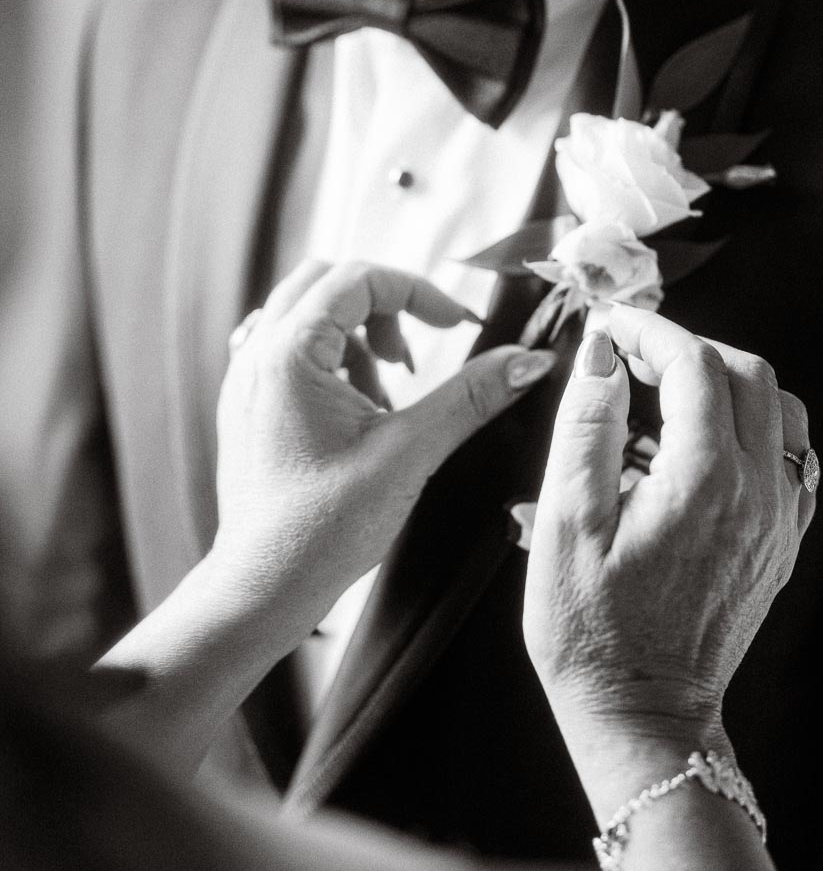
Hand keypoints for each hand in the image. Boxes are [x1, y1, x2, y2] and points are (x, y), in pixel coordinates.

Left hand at [214, 259, 555, 647]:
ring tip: (385, 400)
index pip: (358, 278)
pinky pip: (290, 349)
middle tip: (412, 359)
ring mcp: (245, 379)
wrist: (262, 592)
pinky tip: (357, 411)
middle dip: (382, 307)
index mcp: (287, 355)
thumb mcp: (408, 454)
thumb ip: (469, 398)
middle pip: (326, 282)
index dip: (417, 292)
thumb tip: (529, 361)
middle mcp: (256, 355)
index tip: (458, 326)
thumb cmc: (322, 531)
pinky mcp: (248, 405)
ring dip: (356, 336)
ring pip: (307, 313)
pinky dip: (331, 359)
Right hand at [522, 305, 814, 763]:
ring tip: (663, 394)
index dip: (647, 330)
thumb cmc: (592, 628)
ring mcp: (779, 520)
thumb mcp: (565, 521)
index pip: (694, 363)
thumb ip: (587, 425)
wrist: (641, 714)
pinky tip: (698, 445)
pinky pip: (787, 458)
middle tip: (629, 354)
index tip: (608, 326)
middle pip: (747, 373)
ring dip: (724, 382)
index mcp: (705, 481)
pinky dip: (750, 427)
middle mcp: (758, 493)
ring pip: (779, 410)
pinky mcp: (781, 542)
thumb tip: (600, 355)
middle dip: (686, 347)